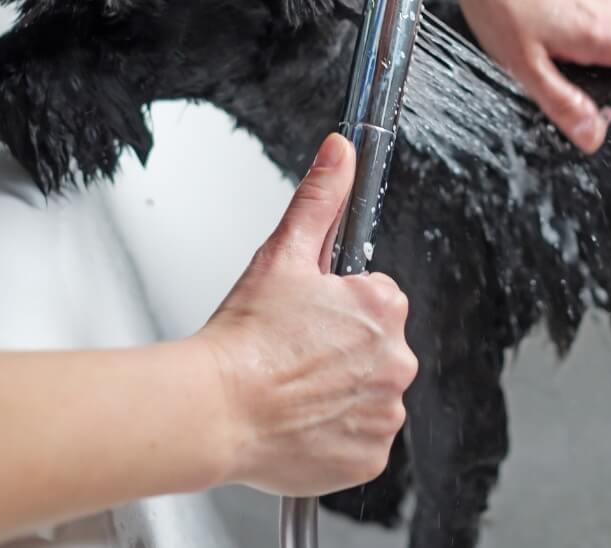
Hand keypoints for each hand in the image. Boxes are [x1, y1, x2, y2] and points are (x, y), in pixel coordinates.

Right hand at [195, 133, 417, 495]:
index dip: (337, 309)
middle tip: (294, 356)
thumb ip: (320, 198)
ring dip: (340, 393)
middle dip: (342, 351)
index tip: (306, 322)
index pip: (376, 302)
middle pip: (376, 350)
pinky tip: (301, 423)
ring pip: (369, 394)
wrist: (214, 410)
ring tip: (293, 390)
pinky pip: (361, 440)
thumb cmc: (244, 338)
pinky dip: (336, 435)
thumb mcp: (283, 254)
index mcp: (383, 309)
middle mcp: (397, 362)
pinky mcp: (369, 457)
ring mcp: (384, 413)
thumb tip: (341, 152)